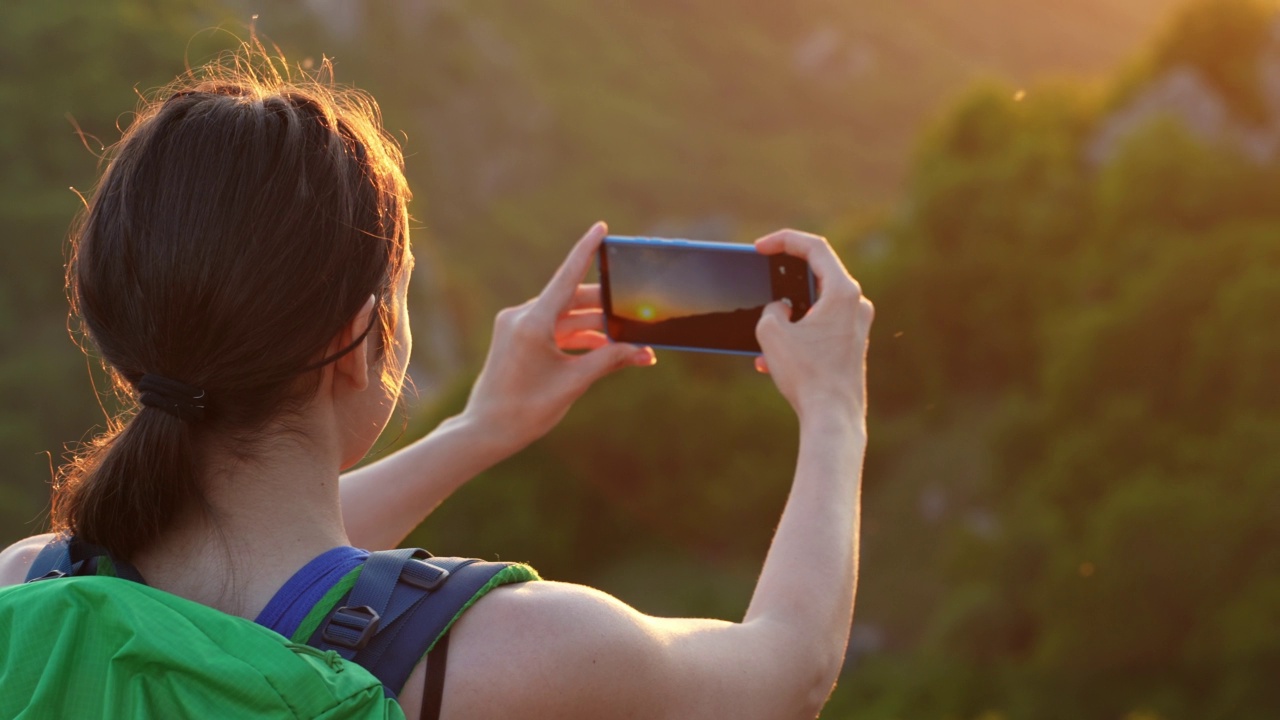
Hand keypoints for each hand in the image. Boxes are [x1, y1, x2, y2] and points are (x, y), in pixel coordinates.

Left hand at [461, 222, 655, 453]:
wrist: (485, 431)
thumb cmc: (526, 410)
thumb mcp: (573, 384)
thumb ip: (609, 360)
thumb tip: (644, 352)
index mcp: (532, 324)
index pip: (567, 278)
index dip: (587, 251)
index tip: (601, 228)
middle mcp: (522, 318)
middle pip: (573, 301)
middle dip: (608, 309)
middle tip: (639, 314)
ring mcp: (517, 326)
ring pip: (566, 317)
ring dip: (596, 327)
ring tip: (628, 341)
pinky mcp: (517, 337)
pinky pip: (555, 329)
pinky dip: (578, 337)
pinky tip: (604, 347)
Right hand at [752, 230, 872, 424]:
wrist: (833, 418)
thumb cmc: (807, 375)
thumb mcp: (773, 334)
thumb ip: (772, 310)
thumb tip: (782, 309)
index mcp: (843, 292)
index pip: (815, 248)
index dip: (784, 240)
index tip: (761, 247)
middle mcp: (856, 304)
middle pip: (817, 274)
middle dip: (784, 278)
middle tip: (764, 276)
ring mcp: (856, 325)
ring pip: (815, 306)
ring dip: (787, 315)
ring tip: (762, 332)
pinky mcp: (851, 345)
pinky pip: (819, 328)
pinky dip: (796, 335)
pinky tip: (772, 360)